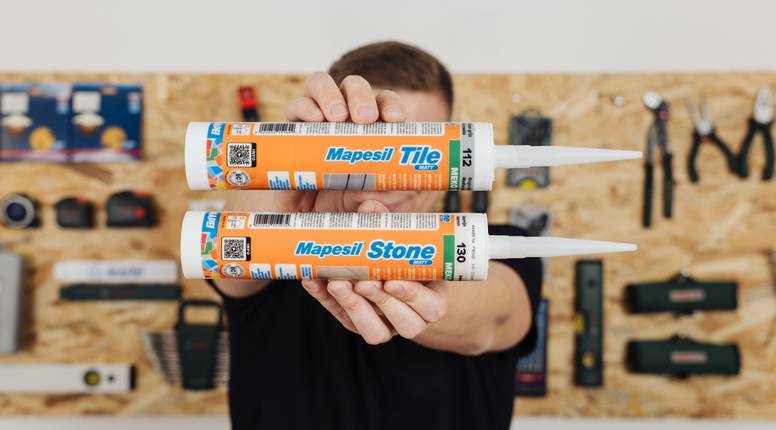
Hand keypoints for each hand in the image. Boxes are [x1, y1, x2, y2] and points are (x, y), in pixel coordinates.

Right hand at [226, 72, 409, 213]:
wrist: (297, 223)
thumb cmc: (337, 211)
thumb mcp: (361, 215)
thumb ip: (372, 212)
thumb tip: (375, 208)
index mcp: (369, 135)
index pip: (384, 107)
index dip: (390, 106)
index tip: (394, 119)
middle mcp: (343, 122)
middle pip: (354, 88)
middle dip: (362, 96)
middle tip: (364, 118)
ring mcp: (315, 122)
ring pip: (322, 85)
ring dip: (331, 93)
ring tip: (336, 116)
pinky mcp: (289, 131)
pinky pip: (294, 107)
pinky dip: (303, 107)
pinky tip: (312, 119)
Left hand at [301, 199, 447, 344]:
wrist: (375, 256)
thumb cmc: (397, 247)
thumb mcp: (396, 233)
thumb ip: (385, 222)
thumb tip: (371, 207)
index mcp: (431, 297)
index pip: (432, 307)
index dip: (413, 296)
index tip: (392, 280)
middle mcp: (412, 317)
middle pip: (407, 324)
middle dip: (382, 301)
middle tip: (363, 282)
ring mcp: (385, 325)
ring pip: (376, 333)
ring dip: (356, 309)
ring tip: (338, 284)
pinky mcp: (358, 324)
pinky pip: (343, 319)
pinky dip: (326, 301)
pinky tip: (313, 281)